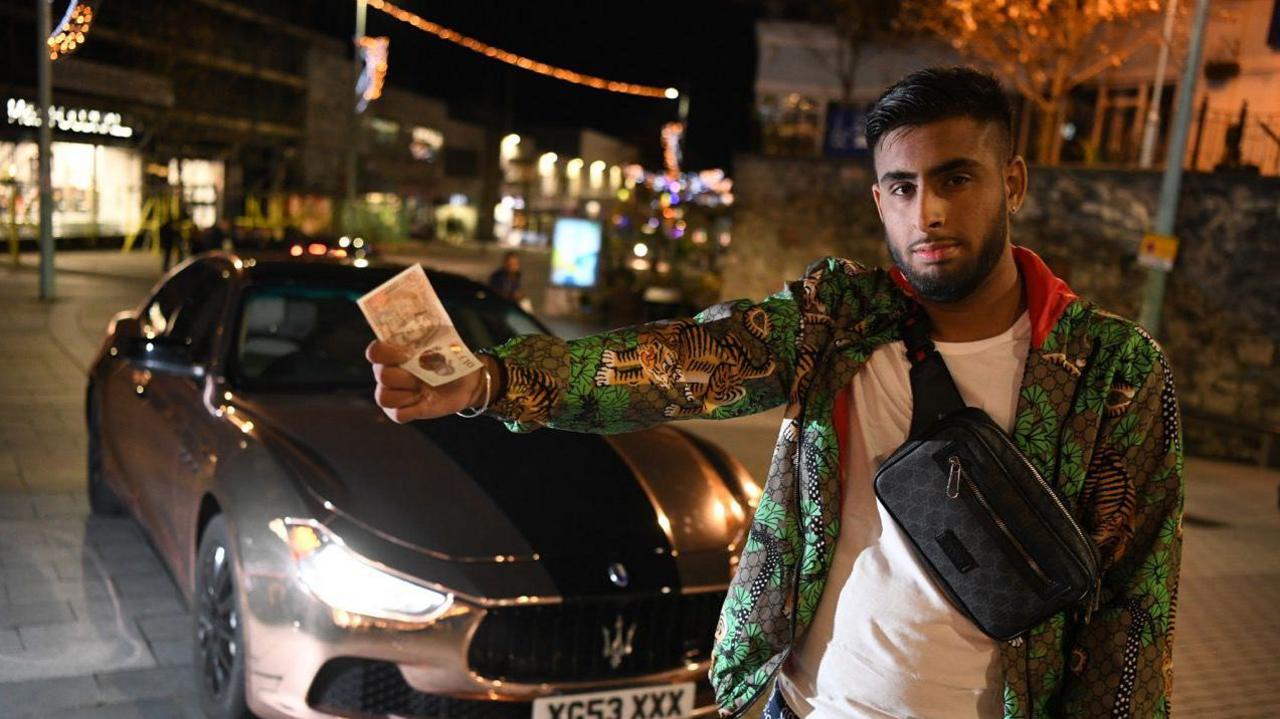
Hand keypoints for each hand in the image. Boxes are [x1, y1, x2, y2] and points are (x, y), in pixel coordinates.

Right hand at [365, 341, 490, 422]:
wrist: (465, 382)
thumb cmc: (449, 359)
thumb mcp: (441, 344)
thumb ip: (426, 339)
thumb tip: (420, 338)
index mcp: (392, 353)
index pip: (375, 351)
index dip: (386, 354)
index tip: (406, 355)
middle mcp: (387, 373)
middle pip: (381, 375)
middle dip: (405, 376)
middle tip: (422, 375)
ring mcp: (393, 393)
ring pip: (383, 397)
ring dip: (406, 394)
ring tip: (422, 390)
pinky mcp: (402, 412)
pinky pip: (397, 414)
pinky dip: (412, 409)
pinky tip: (423, 402)